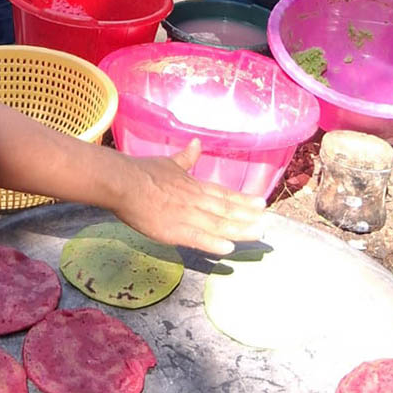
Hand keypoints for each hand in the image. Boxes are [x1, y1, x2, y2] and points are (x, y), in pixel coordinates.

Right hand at [113, 140, 266, 254]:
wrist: (124, 183)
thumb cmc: (143, 171)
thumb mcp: (169, 162)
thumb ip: (185, 158)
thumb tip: (196, 143)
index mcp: (194, 186)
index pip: (224, 194)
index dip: (243, 200)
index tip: (262, 203)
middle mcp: (195, 201)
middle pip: (226, 210)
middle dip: (248, 217)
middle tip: (269, 222)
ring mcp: (186, 216)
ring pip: (218, 224)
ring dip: (240, 230)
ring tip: (259, 234)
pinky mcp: (173, 230)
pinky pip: (197, 238)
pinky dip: (213, 243)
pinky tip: (228, 249)